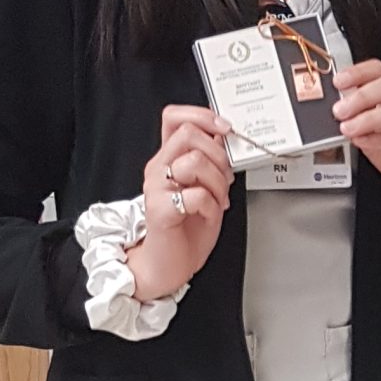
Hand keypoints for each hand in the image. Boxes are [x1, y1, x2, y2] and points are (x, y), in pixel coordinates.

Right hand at [128, 104, 234, 302]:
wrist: (167, 265)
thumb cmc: (186, 230)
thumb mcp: (205, 188)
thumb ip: (210, 162)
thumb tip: (224, 139)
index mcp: (168, 159)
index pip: (175, 117)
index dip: (202, 115)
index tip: (224, 129)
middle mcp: (158, 169)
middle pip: (188, 134)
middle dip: (218, 154)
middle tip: (224, 177)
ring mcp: (156, 188)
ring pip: (195, 161)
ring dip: (217, 182)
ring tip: (217, 199)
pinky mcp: (160, 209)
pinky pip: (196, 195)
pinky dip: (211, 205)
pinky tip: (208, 214)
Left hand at [332, 59, 380, 202]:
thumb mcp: (372, 130)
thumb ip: (358, 116)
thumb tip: (338, 106)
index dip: (359, 72)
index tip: (339, 81)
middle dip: (361, 96)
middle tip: (340, 110)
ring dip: (368, 118)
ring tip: (348, 128)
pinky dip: (379, 139)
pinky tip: (363, 141)